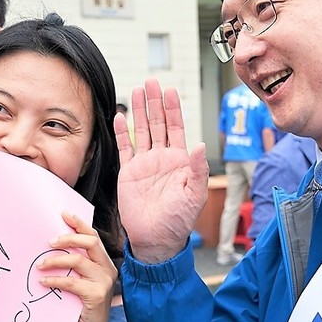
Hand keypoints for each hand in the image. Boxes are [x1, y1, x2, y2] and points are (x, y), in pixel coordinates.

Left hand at [38, 212, 115, 321]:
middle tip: (49, 241)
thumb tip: (51, 247)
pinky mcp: (97, 295)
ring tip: (40, 264)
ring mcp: (104, 282)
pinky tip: (43, 282)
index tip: (64, 214)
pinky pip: (72, 282)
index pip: (93, 237)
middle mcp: (108, 269)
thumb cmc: (80, 307)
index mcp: (104, 263)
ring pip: (79, 260)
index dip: (79, 224)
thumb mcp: (79, 282)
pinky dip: (55, 280)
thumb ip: (74, 267)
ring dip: (56, 259)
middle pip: (90, 242)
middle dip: (68, 237)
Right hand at [116, 79, 208, 263]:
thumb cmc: (178, 221)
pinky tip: (121, 116)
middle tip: (152, 82)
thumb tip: (200, 144)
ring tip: (137, 91)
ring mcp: (145, 164)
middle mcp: (162, 158)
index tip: (170, 91)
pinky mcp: (129, 173)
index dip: (173, 109)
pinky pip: (125, 148)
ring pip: (141, 131)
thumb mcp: (194, 195)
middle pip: (158, 123)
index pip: (176, 128)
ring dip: (140, 111)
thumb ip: (198, 169)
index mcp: (180, 161)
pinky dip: (122, 132)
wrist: (155, 239)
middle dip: (155, 102)